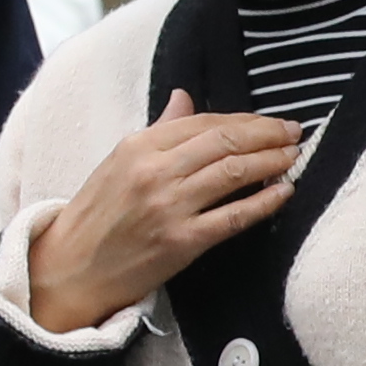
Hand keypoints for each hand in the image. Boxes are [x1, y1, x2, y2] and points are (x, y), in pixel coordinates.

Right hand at [23, 95, 305, 332]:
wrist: (70, 268)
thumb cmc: (96, 216)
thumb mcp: (118, 163)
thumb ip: (158, 131)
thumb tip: (184, 97)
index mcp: (137, 145)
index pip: (203, 122)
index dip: (245, 120)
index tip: (270, 122)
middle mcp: (154, 170)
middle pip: (225, 142)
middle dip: (267, 134)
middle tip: (295, 134)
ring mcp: (168, 206)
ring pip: (234, 173)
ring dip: (271, 162)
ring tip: (293, 157)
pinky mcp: (181, 241)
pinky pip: (233, 216)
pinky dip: (264, 202)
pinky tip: (285, 192)